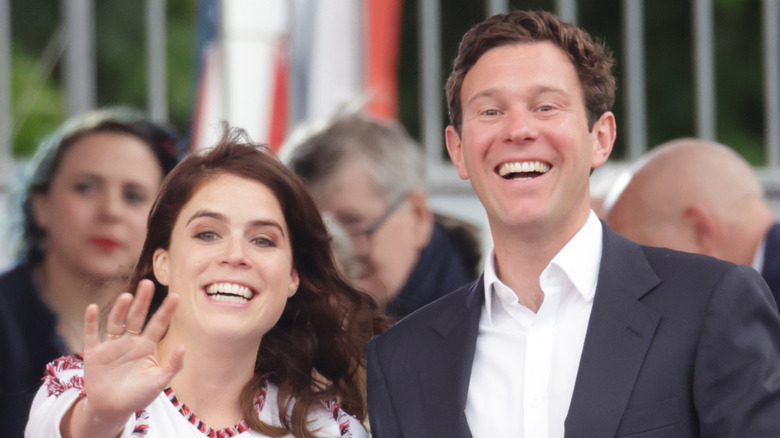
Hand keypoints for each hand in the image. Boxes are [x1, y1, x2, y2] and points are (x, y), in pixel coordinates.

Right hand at [71, 280, 184, 435]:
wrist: (112, 410)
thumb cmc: (138, 396)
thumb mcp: (158, 382)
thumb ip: (172, 365)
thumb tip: (183, 346)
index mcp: (146, 346)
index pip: (158, 324)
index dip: (166, 311)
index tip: (177, 296)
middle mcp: (130, 341)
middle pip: (137, 317)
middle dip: (142, 301)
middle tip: (148, 283)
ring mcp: (112, 345)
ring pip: (116, 322)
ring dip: (120, 309)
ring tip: (126, 296)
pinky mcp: (94, 353)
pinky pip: (92, 334)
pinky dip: (91, 322)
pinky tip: (93, 308)